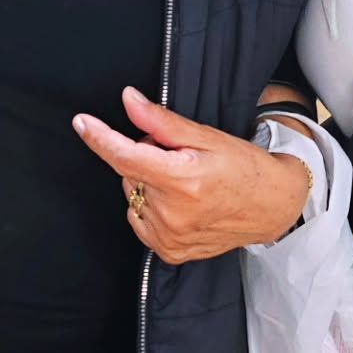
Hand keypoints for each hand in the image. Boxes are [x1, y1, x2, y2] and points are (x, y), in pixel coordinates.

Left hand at [74, 86, 310, 263]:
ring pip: (133, 195)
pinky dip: (150, 206)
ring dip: (147, 182)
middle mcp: (172, 214)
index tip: (81, 122)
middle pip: (130, 171)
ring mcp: (169, 238)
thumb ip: (161, 122)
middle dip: (145, 157)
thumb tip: (129, 100)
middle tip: (178, 155)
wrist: (270, 207)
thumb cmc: (243, 167)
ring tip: (184, 180)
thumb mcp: (206, 136)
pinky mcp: (169, 252)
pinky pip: (139, 219)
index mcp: (183, 180)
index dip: (101, 138)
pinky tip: (178, 202)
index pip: (127, 157)